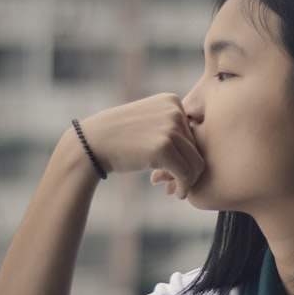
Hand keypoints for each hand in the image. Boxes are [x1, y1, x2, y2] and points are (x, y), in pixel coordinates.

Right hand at [79, 94, 204, 198]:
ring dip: (189, 180)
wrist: (92, 143)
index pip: (195, 132)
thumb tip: (201, 153)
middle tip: (176, 184)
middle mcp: (174, 110)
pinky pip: (186, 173)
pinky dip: (184, 186)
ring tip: (177, 190)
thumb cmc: (120, 138)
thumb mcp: (149, 121)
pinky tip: (176, 193)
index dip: (188, 154)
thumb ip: (173, 129)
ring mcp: (170, 127)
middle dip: (189, 169)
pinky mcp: (163, 147)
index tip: (177, 169)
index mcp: (172, 101)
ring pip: (196, 162)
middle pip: (199, 147)